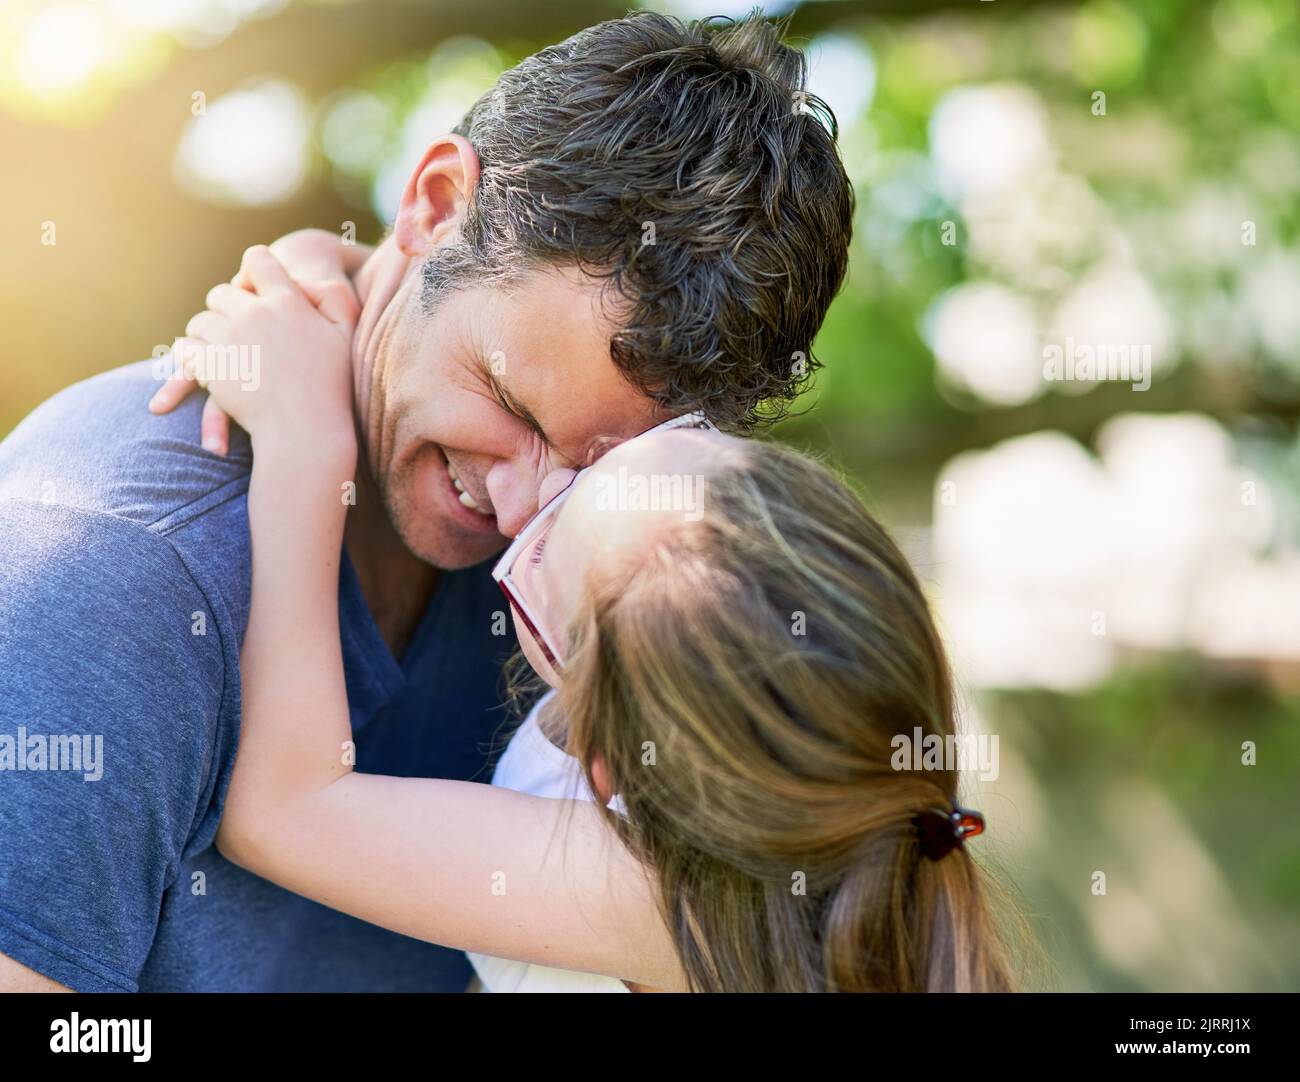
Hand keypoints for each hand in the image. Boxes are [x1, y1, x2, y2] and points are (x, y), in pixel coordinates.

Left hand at [150, 246, 357, 457]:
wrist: (307, 432)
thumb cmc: (333, 386)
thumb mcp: (347, 334)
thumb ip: (334, 297)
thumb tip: (306, 281)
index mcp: (287, 301)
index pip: (258, 260)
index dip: (254, 271)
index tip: (254, 286)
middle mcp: (255, 314)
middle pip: (221, 293)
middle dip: (227, 310)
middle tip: (239, 332)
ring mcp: (228, 339)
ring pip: (200, 322)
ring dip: (208, 336)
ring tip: (225, 356)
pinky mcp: (209, 365)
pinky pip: (185, 349)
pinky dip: (193, 358)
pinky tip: (209, 371)